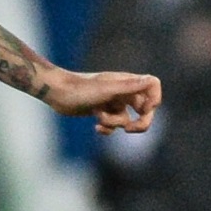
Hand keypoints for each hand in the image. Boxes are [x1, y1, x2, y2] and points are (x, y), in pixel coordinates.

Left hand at [41, 69, 162, 134]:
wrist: (56, 93)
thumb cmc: (80, 89)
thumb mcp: (107, 89)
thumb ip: (130, 86)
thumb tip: (152, 81)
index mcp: (127, 82)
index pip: (153, 86)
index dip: (154, 100)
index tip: (143, 110)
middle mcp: (123, 91)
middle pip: (145, 109)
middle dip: (139, 123)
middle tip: (128, 129)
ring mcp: (113, 101)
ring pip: (127, 120)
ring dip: (115, 123)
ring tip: (99, 118)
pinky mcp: (102, 111)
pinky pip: (114, 126)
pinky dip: (107, 129)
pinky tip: (96, 126)